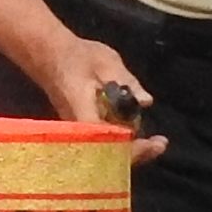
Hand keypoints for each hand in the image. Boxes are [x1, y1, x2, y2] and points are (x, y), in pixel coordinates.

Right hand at [40, 34, 167, 159]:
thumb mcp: (106, 61)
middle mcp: (78, 129)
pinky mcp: (82, 132)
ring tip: (156, 142)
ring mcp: (78, 133)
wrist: (51, 57)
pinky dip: (121, 144)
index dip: (131, 147)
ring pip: (106, 152)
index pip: (106, 139)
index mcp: (83, 112)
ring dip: (130, 148)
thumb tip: (146, 102)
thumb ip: (126, 82)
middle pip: (107, 154)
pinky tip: (137, 135)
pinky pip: (103, 146)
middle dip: (136, 152)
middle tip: (160, 144)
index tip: (153, 144)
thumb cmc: (77, 57)